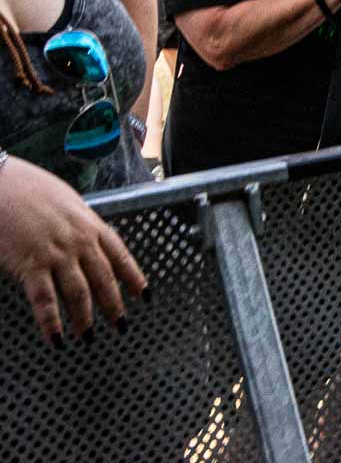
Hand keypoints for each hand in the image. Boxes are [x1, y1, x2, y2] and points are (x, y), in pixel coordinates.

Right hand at [0, 156, 147, 343]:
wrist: (0, 183)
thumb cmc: (29, 188)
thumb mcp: (66, 202)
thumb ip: (80, 224)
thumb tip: (88, 237)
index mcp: (91, 225)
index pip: (121, 256)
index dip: (134, 278)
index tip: (144, 296)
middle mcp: (80, 242)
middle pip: (104, 279)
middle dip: (114, 305)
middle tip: (121, 326)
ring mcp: (57, 254)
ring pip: (79, 294)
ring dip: (85, 319)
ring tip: (89, 337)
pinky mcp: (31, 265)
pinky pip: (45, 300)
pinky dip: (52, 323)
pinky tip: (57, 339)